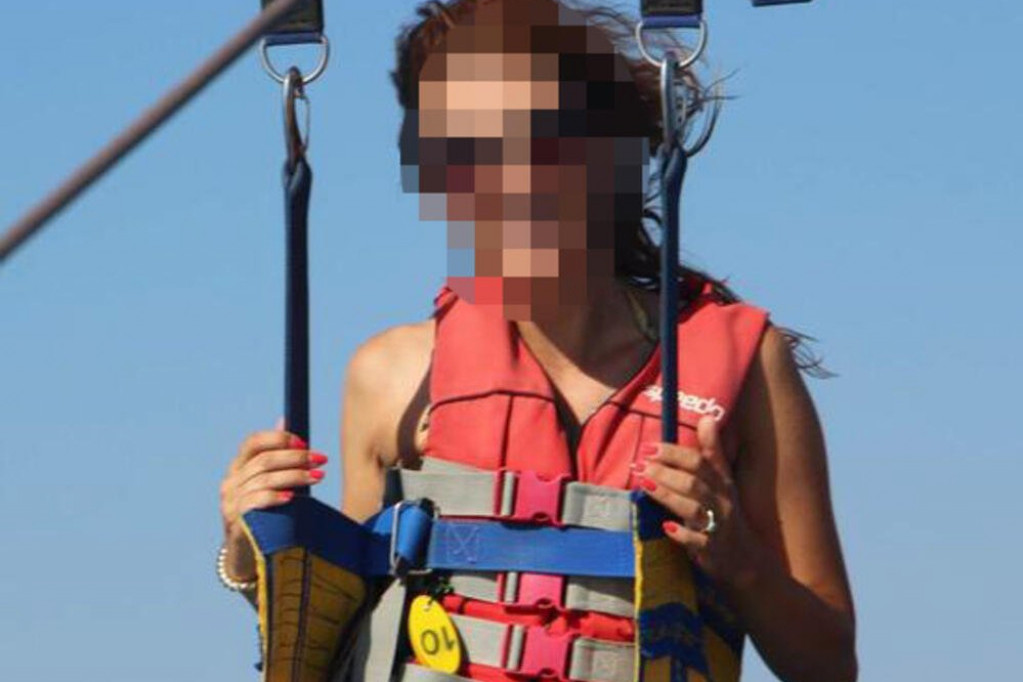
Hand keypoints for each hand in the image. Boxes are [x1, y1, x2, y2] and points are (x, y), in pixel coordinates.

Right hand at [218, 420, 327, 580]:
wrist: (247, 555)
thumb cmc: (264, 514)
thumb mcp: (267, 483)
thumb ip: (276, 456)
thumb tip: (284, 419)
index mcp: (237, 468)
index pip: (253, 442)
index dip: (279, 438)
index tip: (305, 443)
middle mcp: (230, 482)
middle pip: (264, 460)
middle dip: (296, 457)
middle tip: (321, 460)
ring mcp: (230, 502)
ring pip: (264, 479)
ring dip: (295, 476)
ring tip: (318, 477)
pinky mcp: (235, 521)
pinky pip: (255, 502)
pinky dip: (275, 497)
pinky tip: (293, 497)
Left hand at [633, 416, 760, 588]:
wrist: (745, 558)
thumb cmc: (725, 511)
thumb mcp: (723, 481)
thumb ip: (713, 451)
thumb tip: (707, 417)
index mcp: (722, 482)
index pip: (701, 462)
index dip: (676, 453)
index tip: (651, 446)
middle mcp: (721, 501)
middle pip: (695, 482)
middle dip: (668, 471)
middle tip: (642, 462)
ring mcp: (717, 526)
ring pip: (694, 508)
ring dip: (668, 495)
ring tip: (645, 483)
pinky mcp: (711, 550)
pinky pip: (697, 541)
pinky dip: (682, 534)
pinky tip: (666, 527)